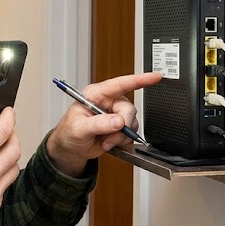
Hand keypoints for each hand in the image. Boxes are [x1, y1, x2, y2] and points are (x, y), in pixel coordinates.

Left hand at [47, 72, 162, 176]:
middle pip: (128, 109)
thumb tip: (118, 121)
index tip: (155, 77)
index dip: (140, 79)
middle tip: (109, 136)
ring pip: (131, 123)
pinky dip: (121, 141)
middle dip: (122, 125)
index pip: (121, 84)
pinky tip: (108, 143)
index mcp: (96, 95)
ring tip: (104, 141)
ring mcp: (115, 115)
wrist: (71, 148)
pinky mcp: (120, 128)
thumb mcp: (79, 128)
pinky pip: (130, 134)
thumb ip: (98, 124)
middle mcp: (108, 103)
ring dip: (120, 136)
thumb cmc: (69, 133)